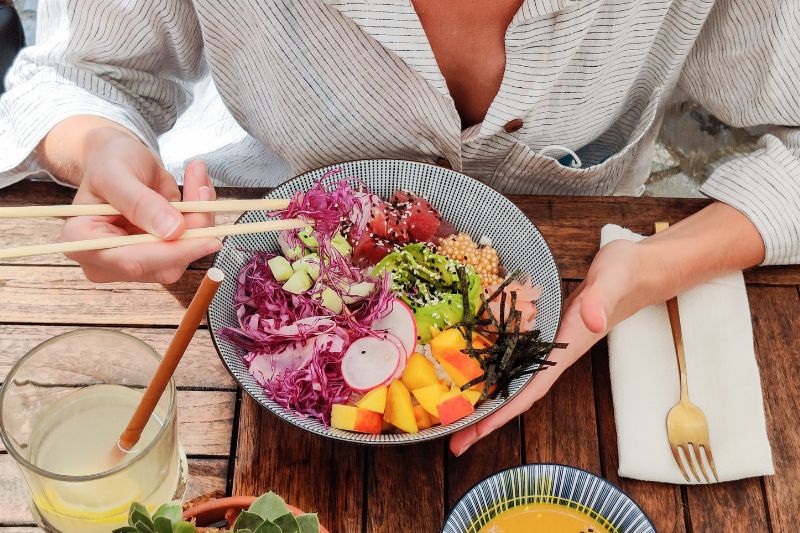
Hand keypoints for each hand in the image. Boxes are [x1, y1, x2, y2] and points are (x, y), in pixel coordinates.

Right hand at [60, 129, 221, 282]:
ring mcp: (133, 262)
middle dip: (192, 229)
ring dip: (200, 219)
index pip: (132, 260)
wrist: (118, 158)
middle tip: (203, 189)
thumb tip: (173, 231)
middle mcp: (105, 261)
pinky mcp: (157, 257)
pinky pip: (189, 246)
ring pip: (182, 256)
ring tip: (197, 180)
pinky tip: (198, 190)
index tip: (210, 238)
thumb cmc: (109, 161)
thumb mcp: (118, 173)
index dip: (173, 252)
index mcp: (81, 241)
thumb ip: (141, 202)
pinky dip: (201, 218)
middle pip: (163, 264)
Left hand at [450, 239, 655, 455]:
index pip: (531, 389)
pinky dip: (493, 369)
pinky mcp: (544, 331)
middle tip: (454, 442)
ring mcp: (548, 345)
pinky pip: (514, 357)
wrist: (637, 271)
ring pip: (512, 378)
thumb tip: (592, 322)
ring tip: (454, 417)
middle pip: (516, 394)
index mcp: (567, 349)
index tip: (478, 433)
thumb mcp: (612, 281)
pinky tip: (473, 373)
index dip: (504, 412)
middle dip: (487, 419)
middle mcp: (554, 354)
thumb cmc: (625, 275)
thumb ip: (600, 302)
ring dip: (486, 399)